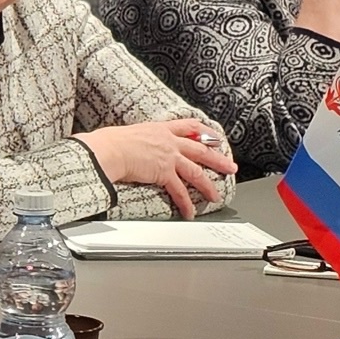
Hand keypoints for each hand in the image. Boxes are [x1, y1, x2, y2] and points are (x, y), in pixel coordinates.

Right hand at [77, 120, 236, 215]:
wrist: (109, 150)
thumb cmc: (110, 142)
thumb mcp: (128, 133)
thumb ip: (137, 140)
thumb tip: (130, 146)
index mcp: (160, 129)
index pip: (190, 126)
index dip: (206, 132)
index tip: (214, 137)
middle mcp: (169, 142)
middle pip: (202, 149)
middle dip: (218, 159)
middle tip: (230, 166)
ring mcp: (169, 157)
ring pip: (196, 172)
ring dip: (208, 185)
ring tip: (215, 195)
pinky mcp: (164, 173)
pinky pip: (179, 191)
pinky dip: (186, 203)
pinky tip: (190, 212)